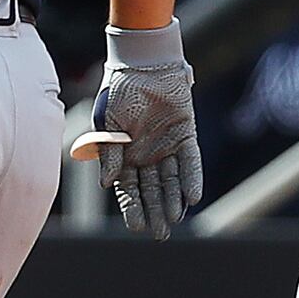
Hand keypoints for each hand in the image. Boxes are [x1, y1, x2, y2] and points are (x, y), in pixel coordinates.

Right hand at [88, 23, 200, 239]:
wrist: (144, 63)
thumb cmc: (120, 90)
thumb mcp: (106, 122)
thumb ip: (107, 151)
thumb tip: (106, 183)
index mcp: (123, 155)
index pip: (128, 188)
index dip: (132, 207)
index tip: (136, 227)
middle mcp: (146, 155)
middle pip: (151, 190)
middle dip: (155, 212)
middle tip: (159, 234)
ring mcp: (167, 146)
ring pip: (171, 180)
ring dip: (173, 200)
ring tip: (175, 219)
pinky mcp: (186, 136)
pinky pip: (190, 161)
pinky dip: (191, 178)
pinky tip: (192, 197)